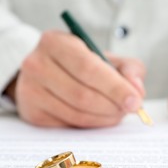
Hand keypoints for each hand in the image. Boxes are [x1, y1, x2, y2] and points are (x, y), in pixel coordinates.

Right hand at [5, 31, 144, 127]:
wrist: (47, 72)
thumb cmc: (81, 64)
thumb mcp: (106, 57)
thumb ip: (128, 69)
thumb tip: (137, 91)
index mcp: (55, 42)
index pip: (88, 68)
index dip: (114, 87)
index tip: (135, 101)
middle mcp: (36, 64)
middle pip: (82, 95)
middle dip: (112, 106)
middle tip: (129, 109)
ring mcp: (30, 90)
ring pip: (76, 114)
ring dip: (104, 118)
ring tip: (117, 113)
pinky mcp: (32, 113)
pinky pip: (68, 125)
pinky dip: (91, 125)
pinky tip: (99, 117)